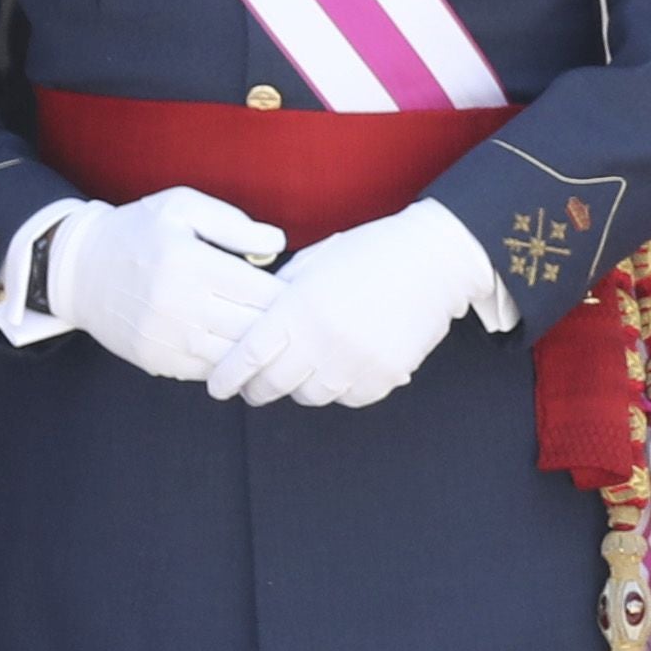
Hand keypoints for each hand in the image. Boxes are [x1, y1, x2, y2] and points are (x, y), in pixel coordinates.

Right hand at [53, 187, 285, 381]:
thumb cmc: (138, 231)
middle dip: (283, 326)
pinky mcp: (158, 361)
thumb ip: (232, 224)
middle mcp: (180, 305)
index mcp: (191, 263)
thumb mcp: (180, 208)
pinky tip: (241, 348)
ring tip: (277, 337)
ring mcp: (167, 338)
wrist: (79, 270)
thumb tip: (277, 243)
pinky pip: (211, 371)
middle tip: (300, 319)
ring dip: (260, 350)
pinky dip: (232, 363)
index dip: (290, 296)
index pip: (263, 293)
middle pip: (255, 329)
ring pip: (236, 357)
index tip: (303, 292)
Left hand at [206, 200, 493, 407]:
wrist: (433, 260)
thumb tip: (249, 325)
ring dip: (300, 387)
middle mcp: (325, 339)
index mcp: (301, 307)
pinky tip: (343, 367)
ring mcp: (357, 361)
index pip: (249, 356)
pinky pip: (348, 397)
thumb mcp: (313, 263)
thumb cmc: (369, 253)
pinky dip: (340, 388)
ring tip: (303, 371)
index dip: (227, 377)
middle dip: (257, 390)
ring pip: (311, 396)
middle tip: (253, 389)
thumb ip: (279, 296)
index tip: (217, 387)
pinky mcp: (385, 376)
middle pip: (274, 385)